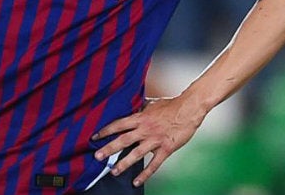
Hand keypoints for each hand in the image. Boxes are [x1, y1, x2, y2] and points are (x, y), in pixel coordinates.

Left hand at [91, 96, 205, 186]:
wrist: (189, 109)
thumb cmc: (171, 105)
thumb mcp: (152, 104)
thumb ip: (140, 108)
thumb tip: (132, 107)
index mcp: (140, 118)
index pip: (118, 125)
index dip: (105, 131)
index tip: (94, 137)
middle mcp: (145, 129)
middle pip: (123, 140)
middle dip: (109, 149)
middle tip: (97, 156)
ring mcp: (155, 140)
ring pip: (136, 154)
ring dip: (123, 163)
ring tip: (114, 171)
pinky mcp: (166, 148)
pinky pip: (154, 164)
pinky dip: (145, 174)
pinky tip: (136, 181)